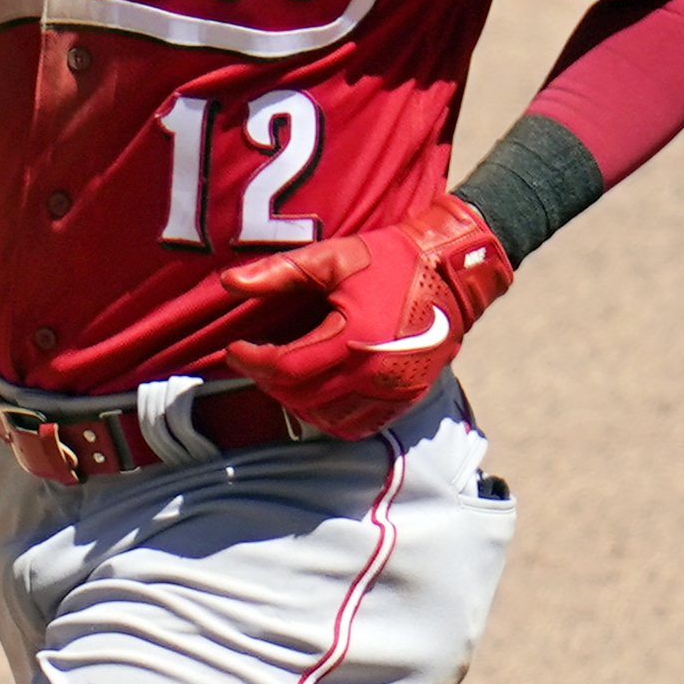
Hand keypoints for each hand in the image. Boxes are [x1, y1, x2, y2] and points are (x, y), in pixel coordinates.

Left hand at [214, 193, 514, 436]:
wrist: (453, 272)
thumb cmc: (392, 260)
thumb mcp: (333, 257)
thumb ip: (280, 272)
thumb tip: (230, 282)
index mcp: (353, 338)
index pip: (286, 368)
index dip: (252, 362)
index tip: (236, 350)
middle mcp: (374, 372)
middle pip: (301, 398)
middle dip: (270, 383)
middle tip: (257, 362)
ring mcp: (393, 390)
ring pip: (327, 419)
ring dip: (297, 404)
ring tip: (285, 379)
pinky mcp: (407, 398)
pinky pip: (358, 426)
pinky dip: (330, 418)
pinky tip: (319, 395)